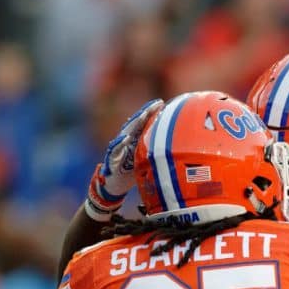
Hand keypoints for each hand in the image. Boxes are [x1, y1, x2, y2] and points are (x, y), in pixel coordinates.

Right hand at [85, 99, 162, 220]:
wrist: (115, 185)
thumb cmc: (131, 171)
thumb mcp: (147, 159)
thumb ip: (156, 151)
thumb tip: (176, 146)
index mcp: (135, 140)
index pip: (143, 123)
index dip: (151, 113)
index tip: (162, 103)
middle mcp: (126, 141)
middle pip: (135, 124)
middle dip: (145, 113)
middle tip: (155, 104)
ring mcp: (118, 148)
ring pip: (125, 132)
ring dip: (134, 123)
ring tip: (142, 114)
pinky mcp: (111, 158)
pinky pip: (115, 149)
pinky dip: (119, 143)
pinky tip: (125, 138)